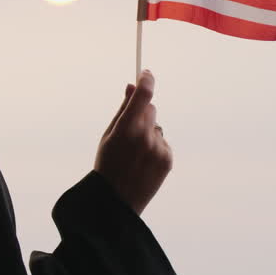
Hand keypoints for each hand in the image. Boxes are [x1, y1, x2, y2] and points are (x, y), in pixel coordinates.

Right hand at [93, 69, 172, 215]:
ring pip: (157, 127)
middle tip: (130, 131)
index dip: (146, 80)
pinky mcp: (168, 159)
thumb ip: (123, 109)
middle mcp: (144, 137)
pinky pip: (162, 143)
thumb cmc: (107, 164)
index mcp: (126, 128)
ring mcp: (158, 149)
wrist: (116, 201)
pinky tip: (143, 163)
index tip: (146, 73)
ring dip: (148, 133)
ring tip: (134, 154)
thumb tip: (131, 85)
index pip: (143, 95)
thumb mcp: (108, 135)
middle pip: (151, 109)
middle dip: (142, 113)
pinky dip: (155, 148)